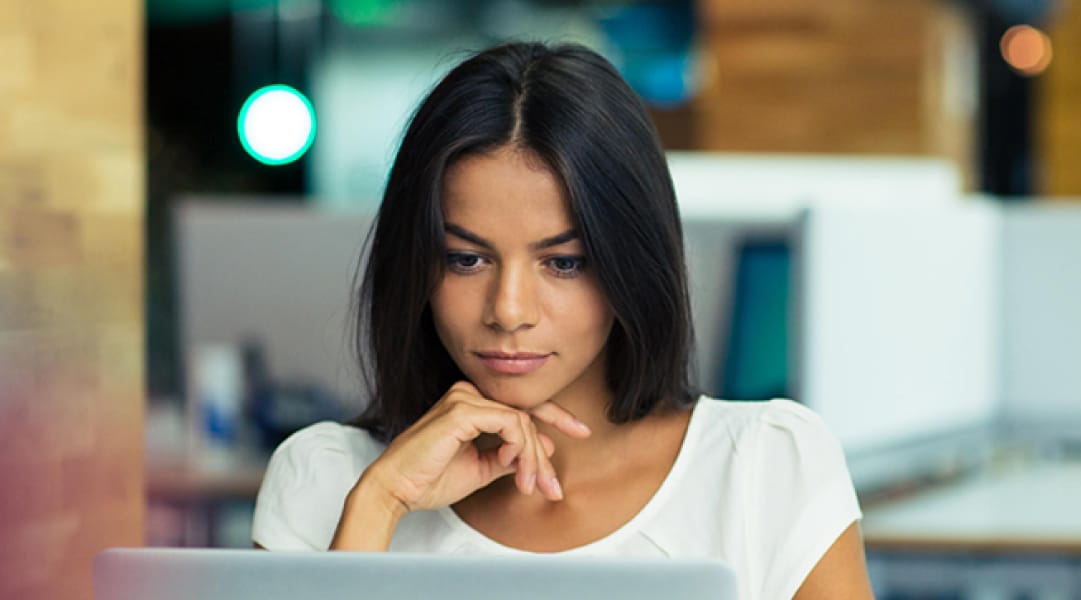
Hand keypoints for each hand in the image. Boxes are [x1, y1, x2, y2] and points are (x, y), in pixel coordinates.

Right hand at [361, 381, 590, 512]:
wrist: (396, 490)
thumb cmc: (428, 480)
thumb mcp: (480, 468)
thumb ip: (508, 456)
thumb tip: (541, 449)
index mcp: (471, 403)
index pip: (521, 406)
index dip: (555, 417)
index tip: (582, 432)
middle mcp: (468, 393)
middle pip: (526, 414)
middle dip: (545, 452)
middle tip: (555, 485)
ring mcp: (465, 398)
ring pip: (523, 422)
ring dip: (533, 458)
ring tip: (531, 486)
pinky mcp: (464, 410)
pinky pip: (512, 425)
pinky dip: (521, 449)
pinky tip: (516, 470)